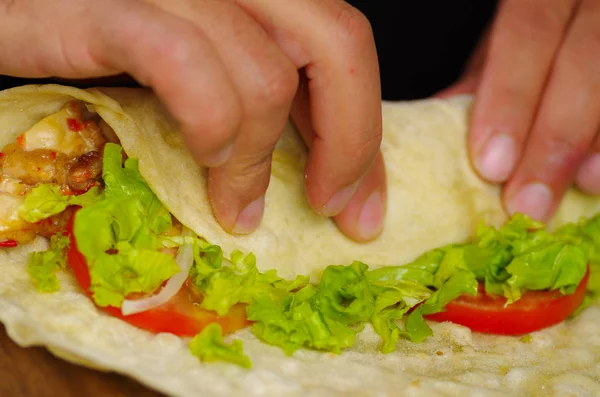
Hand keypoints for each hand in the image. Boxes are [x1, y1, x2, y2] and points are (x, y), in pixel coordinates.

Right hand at [0, 0, 385, 240]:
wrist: (11, 2)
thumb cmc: (98, 31)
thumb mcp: (200, 60)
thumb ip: (256, 87)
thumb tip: (319, 157)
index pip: (344, 42)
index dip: (365, 129)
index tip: (361, 202)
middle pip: (335, 42)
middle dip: (348, 143)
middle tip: (327, 207)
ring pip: (265, 74)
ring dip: (257, 161)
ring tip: (238, 205)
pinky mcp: (108, 4)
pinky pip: (186, 65)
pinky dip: (207, 125)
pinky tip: (200, 155)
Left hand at [439, 0, 599, 221]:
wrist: (584, 8)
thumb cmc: (539, 30)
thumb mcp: (506, 44)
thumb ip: (484, 81)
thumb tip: (435, 136)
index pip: (528, 34)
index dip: (509, 99)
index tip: (491, 164)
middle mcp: (593, 1)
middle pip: (583, 61)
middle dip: (555, 137)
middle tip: (528, 203)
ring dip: (597, 141)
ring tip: (580, 187)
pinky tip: (599, 176)